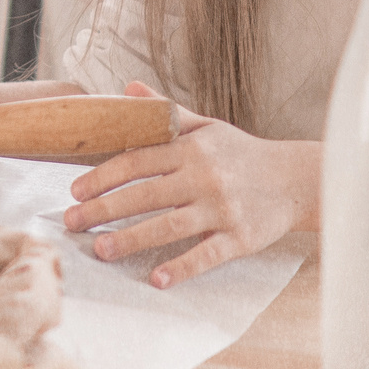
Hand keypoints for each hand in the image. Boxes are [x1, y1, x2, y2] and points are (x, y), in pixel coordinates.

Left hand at [60, 82, 318, 285]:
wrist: (295, 180)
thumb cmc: (242, 153)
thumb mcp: (207, 126)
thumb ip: (167, 112)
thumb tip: (127, 89)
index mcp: (190, 149)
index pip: (136, 160)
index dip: (102, 175)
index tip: (75, 189)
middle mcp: (203, 177)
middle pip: (144, 194)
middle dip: (104, 209)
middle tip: (73, 222)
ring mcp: (222, 209)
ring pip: (169, 226)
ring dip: (131, 240)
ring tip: (101, 250)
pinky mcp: (241, 238)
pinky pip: (206, 255)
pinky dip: (181, 268)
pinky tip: (156, 279)